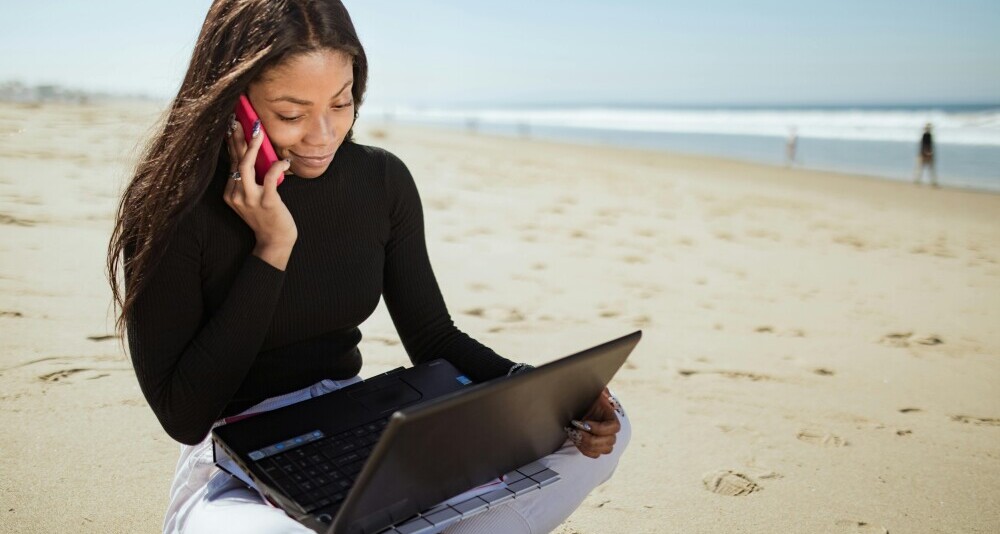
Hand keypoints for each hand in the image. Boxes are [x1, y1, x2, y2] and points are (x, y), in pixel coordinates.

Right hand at [224, 115, 297, 249]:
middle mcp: (236, 194)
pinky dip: (277, 166)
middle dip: (236, 137)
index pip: (231, 162)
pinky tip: (285, 161)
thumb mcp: (253, 196)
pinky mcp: (266, 202)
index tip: (232, 125)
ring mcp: (250, 199)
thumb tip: (255, 153)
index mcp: (231, 191)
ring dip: (251, 146)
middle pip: (235, 159)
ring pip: (246, 166)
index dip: (232, 142)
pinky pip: (270, 178)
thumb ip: (251, 178)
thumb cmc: (267, 216)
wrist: (274, 241)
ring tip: (257, 130)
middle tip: (237, 118)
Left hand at [564, 387, 621, 458]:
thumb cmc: (584, 398)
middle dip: (591, 439)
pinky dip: (585, 450)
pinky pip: (595, 455)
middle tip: (576, 431)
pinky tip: (576, 439)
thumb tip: (605, 394)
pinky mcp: (595, 447)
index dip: (600, 429)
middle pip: (610, 442)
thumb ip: (601, 391)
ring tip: (575, 435)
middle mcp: (610, 430)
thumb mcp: (592, 391)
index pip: (614, 428)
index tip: (585, 424)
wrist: (575, 407)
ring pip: (603, 450)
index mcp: (611, 416)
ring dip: (588, 445)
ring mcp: (604, 440)